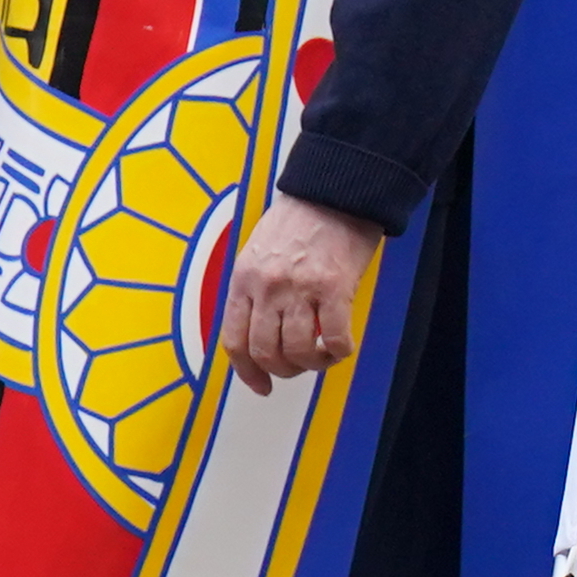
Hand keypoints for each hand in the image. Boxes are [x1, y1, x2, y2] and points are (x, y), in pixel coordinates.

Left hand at [217, 190, 381, 390]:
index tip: (261, 385)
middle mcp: (266, 287)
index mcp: (244, 279)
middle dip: (282, 370)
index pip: (234, 341)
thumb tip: (262, 332)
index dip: (247, 372)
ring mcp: (299, 288)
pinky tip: (341, 347)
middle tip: (297, 368)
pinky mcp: (334, 288)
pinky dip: (338, 352)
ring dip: (311, 364)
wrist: (334, 190)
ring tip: (322, 357)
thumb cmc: (300, 219)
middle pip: (265, 351)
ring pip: (298, 351)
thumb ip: (255, 290)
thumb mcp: (259, 252)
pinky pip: (334, 339)